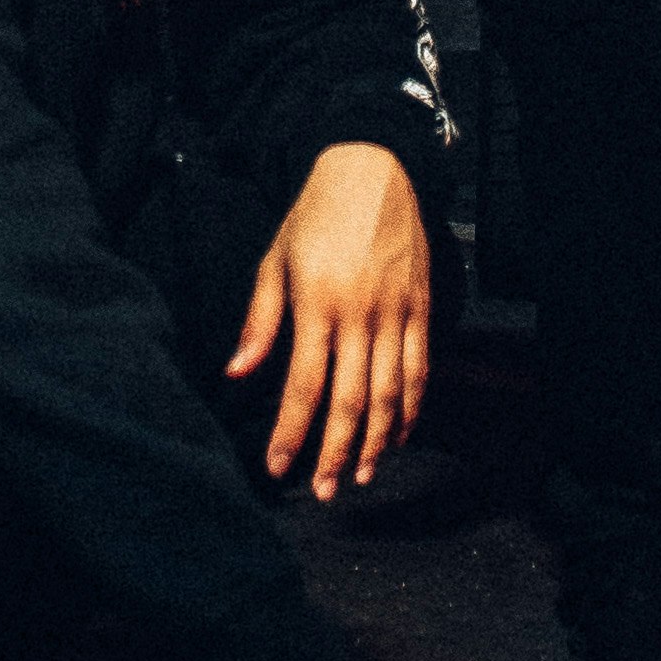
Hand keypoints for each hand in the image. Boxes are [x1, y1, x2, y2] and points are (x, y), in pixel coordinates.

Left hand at [227, 138, 432, 495]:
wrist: (373, 168)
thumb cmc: (314, 215)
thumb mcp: (274, 259)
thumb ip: (260, 321)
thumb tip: (237, 373)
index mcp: (317, 303)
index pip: (304, 385)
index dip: (290, 433)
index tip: (277, 467)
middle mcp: (360, 314)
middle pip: (350, 401)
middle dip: (335, 453)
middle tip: (324, 491)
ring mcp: (397, 313)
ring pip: (390, 394)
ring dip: (376, 442)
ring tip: (361, 475)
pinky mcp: (422, 308)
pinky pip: (420, 370)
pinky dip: (411, 409)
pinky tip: (397, 434)